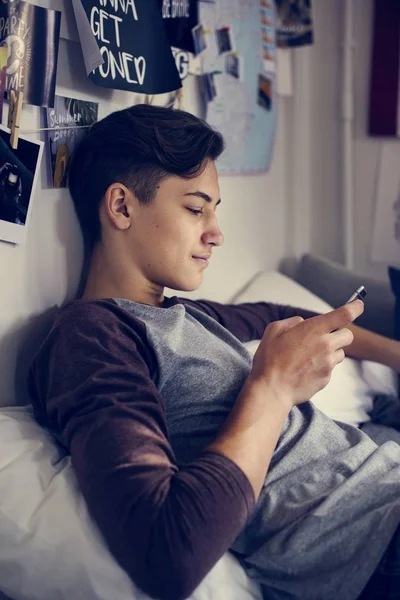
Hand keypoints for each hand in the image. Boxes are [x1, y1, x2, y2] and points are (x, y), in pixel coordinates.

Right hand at [249, 300, 363, 407]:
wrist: (272, 389)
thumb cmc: (270, 359)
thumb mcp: (274, 330)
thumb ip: (292, 322)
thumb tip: (302, 322)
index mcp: (314, 329)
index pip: (344, 315)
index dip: (355, 307)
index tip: (358, 305)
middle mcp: (325, 345)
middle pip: (348, 335)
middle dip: (339, 333)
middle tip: (325, 337)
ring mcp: (328, 363)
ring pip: (340, 353)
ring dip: (330, 352)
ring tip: (309, 357)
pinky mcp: (327, 378)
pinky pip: (330, 368)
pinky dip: (322, 367)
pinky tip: (305, 369)